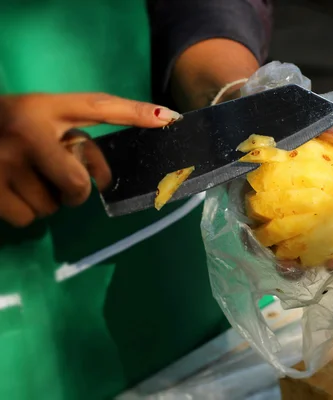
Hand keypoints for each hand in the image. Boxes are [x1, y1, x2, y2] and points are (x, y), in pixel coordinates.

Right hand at [0, 92, 180, 226]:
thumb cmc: (9, 124)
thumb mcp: (43, 114)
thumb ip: (83, 127)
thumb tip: (135, 145)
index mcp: (43, 108)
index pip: (97, 107)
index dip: (135, 112)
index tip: (169, 117)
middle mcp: (25, 133)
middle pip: (79, 185)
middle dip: (76, 190)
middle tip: (62, 180)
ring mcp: (3, 164)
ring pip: (53, 206)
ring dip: (48, 200)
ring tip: (28, 179)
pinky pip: (30, 219)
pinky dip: (27, 212)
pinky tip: (12, 192)